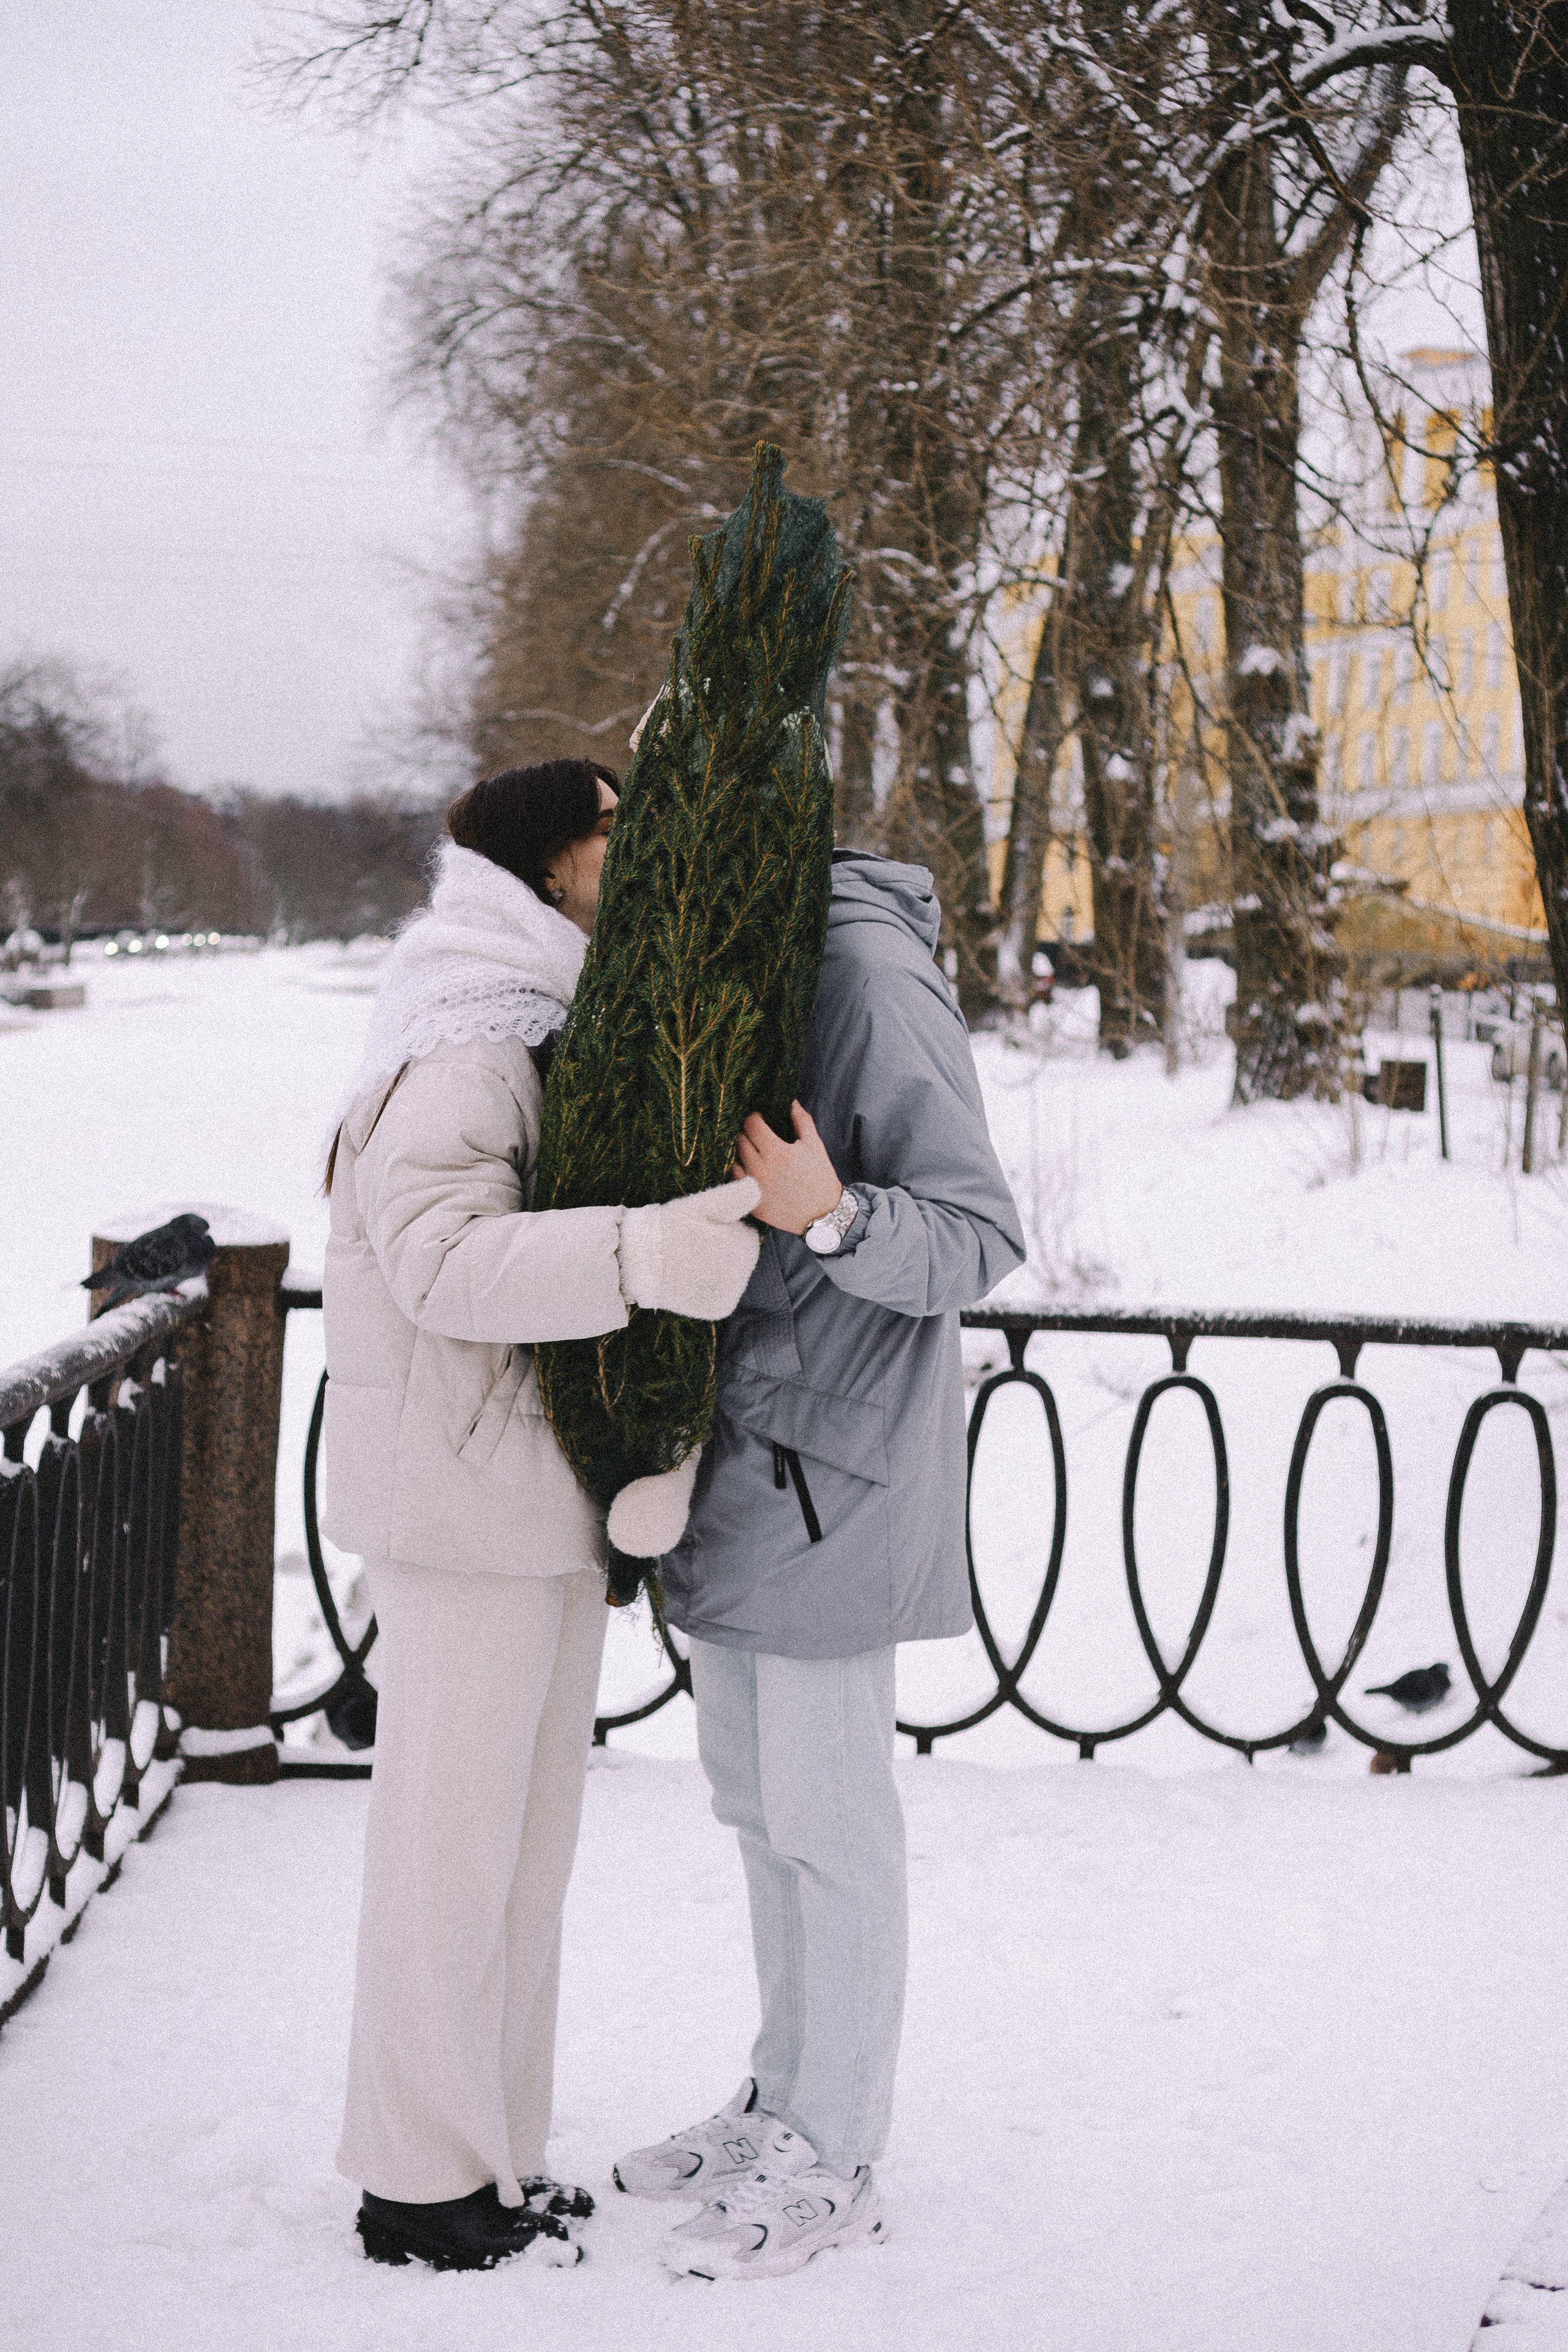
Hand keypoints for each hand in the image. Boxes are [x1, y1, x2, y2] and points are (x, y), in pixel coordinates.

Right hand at [618, 1178, 760, 1319]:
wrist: (639, 1262)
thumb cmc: (670, 1227)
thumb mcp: (702, 1204)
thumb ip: (735, 1196)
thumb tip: (757, 1186)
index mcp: (746, 1246)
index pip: (745, 1235)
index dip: (722, 1229)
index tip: (699, 1229)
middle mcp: (746, 1273)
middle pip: (740, 1256)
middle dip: (722, 1250)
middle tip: (691, 1245)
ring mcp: (734, 1294)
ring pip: (731, 1276)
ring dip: (716, 1270)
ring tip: (688, 1262)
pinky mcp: (720, 1310)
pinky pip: (722, 1296)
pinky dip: (710, 1291)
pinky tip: (690, 1281)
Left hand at [733, 1103, 842, 1234]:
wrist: (822, 1214)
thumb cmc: (820, 1178)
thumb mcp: (815, 1145)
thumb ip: (802, 1121)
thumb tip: (791, 1102)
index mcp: (777, 1152)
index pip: (751, 1125)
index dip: (754, 1117)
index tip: (759, 1118)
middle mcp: (761, 1169)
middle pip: (740, 1140)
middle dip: (746, 1133)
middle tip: (756, 1133)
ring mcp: (754, 1187)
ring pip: (734, 1160)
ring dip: (740, 1152)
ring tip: (751, 1150)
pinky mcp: (752, 1202)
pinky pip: (735, 1181)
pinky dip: (740, 1171)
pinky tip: (750, 1168)